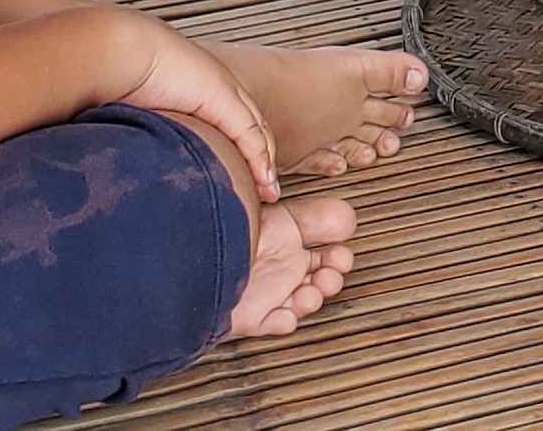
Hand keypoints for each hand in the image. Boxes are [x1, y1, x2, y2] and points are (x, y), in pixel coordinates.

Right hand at [115, 12, 281, 202]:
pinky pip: (248, 134)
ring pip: (255, 132)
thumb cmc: (118, 75)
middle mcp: (214, 86)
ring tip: (269, 191)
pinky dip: (258, 159)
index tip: (247, 177)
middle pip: (250, 127)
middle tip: (266, 189)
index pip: (231, 122)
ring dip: (264, 164)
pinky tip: (264, 180)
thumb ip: (150, 129)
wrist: (119, 51)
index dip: (243, 149)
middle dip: (261, 158)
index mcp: (196, 88)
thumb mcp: (138, 110)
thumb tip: (134, 158)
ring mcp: (222, 90)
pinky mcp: (223, 98)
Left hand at [226, 194, 357, 336]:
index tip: (341, 248)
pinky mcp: (252, 317)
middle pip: (319, 276)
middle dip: (333, 276)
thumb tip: (348, 219)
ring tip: (310, 291)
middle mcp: (279, 266)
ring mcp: (267, 293)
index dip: (337, 251)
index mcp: (286, 238)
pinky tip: (286, 313)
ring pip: (303, 301)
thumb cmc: (230, 231)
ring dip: (314, 298)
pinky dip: (284, 322)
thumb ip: (316, 217)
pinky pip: (275, 324)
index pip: (322, 247)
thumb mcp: (279, 218)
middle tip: (332, 272)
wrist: (194, 260)